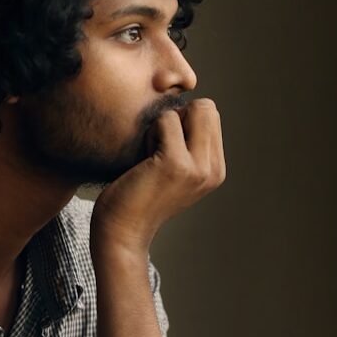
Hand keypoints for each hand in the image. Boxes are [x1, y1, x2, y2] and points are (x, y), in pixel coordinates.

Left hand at [91, 98, 225, 253]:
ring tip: (149, 157)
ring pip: (187, 110)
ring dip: (161, 126)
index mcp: (216, 169)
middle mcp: (213, 169)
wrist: (121, 232)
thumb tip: (186, 105)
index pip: (211, 115)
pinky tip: (141, 160)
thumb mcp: (173, 170)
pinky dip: (149, 132)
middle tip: (157, 147)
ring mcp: (198, 167)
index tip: (165, 147)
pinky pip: (165, 119)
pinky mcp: (176, 163)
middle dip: (177, 117)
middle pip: (206, 107)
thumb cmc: (137, 194)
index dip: (184, 120)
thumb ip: (188, 144)